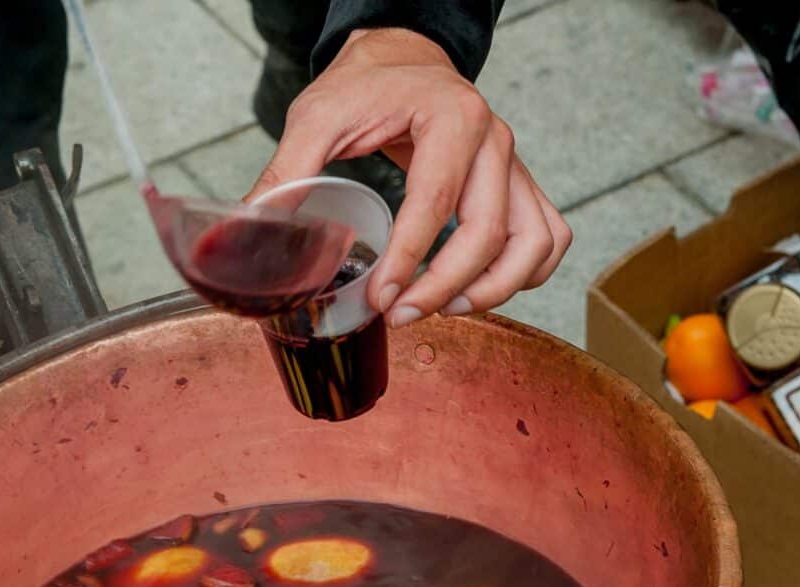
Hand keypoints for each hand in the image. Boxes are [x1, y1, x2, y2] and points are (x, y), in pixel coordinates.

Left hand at [246, 28, 570, 326]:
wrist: (404, 59)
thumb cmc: (366, 85)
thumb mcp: (316, 116)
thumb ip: (287, 171)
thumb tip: (252, 229)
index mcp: (451, 118)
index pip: (436, 202)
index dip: (409, 260)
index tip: (380, 298)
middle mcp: (494, 141)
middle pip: (488, 232)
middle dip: (443, 286)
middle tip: (400, 314)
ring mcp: (514, 164)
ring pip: (533, 242)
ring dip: (495, 288)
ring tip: (445, 310)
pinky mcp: (518, 184)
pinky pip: (546, 237)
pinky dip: (525, 273)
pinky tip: (479, 291)